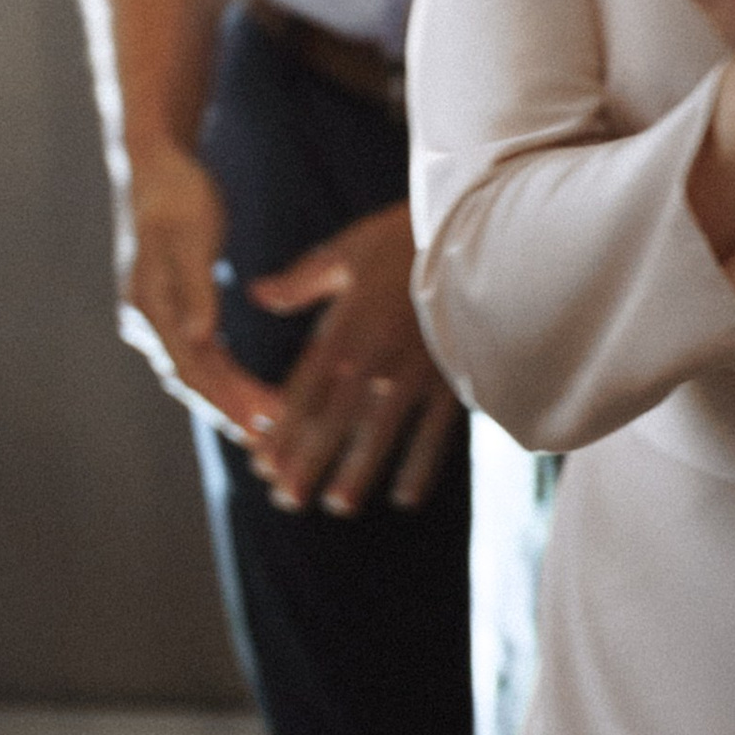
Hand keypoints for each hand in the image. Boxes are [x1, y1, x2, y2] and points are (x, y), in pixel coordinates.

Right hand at [116, 138, 284, 446]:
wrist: (156, 166)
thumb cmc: (178, 195)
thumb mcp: (190, 236)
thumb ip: (195, 290)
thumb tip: (199, 339)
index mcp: (150, 306)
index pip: (191, 367)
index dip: (226, 398)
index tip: (261, 421)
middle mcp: (147, 320)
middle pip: (191, 377)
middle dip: (230, 408)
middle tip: (272, 438)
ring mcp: (156, 317)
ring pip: (195, 370)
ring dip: (228, 398)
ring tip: (267, 425)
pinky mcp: (172, 310)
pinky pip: (198, 354)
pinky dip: (224, 375)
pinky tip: (250, 391)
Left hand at [247, 204, 459, 513]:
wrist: (477, 229)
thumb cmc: (405, 236)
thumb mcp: (347, 251)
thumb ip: (301, 282)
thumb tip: (257, 294)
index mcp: (344, 327)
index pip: (303, 391)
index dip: (281, 430)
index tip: (262, 461)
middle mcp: (374, 356)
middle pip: (332, 420)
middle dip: (307, 462)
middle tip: (287, 499)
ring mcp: (415, 370)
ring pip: (379, 432)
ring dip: (357, 471)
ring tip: (338, 505)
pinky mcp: (453, 374)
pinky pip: (435, 429)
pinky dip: (421, 465)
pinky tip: (405, 495)